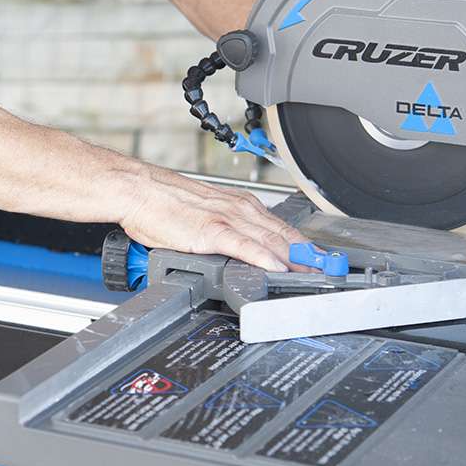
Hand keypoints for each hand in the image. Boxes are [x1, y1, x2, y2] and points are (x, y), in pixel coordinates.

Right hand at [120, 168, 302, 270]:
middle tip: (327, 273)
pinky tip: (277, 268)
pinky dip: (264, 258)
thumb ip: (227, 231)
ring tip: (312, 276)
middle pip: (284, 235)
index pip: (282, 228)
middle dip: (308, 257)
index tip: (319, 262)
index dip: (304, 247)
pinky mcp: (211, 231)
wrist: (138, 190)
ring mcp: (228, 219)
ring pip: (271, 240)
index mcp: (240, 205)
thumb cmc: (164, 203)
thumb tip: (242, 250)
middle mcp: (240, 209)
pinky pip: (244, 246)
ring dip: (295, 260)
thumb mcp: (206, 214)